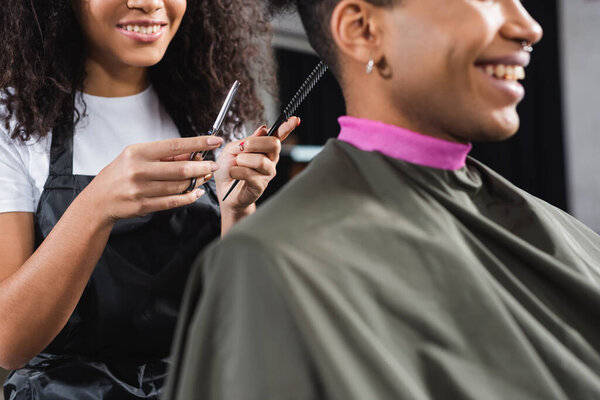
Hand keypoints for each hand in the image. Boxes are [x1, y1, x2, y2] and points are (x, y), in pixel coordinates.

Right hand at [82, 136, 223, 226]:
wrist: (98, 200)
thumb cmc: (120, 174)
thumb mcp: (136, 157)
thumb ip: (163, 156)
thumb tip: (193, 153)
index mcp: (137, 152)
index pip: (174, 145)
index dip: (198, 143)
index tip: (214, 141)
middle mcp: (138, 170)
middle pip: (180, 168)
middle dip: (202, 166)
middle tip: (214, 164)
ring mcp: (140, 190)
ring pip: (179, 186)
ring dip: (196, 181)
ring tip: (205, 176)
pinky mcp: (143, 206)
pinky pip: (173, 201)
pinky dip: (188, 197)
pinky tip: (197, 192)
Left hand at [214, 117, 298, 212]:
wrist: (223, 190)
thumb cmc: (229, 169)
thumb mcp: (233, 148)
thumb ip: (247, 139)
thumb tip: (263, 129)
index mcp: (264, 148)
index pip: (279, 135)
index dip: (287, 127)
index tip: (295, 119)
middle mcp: (270, 159)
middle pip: (274, 144)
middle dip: (255, 143)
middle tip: (242, 147)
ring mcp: (267, 173)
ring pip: (260, 161)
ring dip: (243, 160)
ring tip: (236, 164)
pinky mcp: (260, 186)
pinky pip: (249, 174)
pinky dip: (236, 171)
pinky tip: (234, 174)